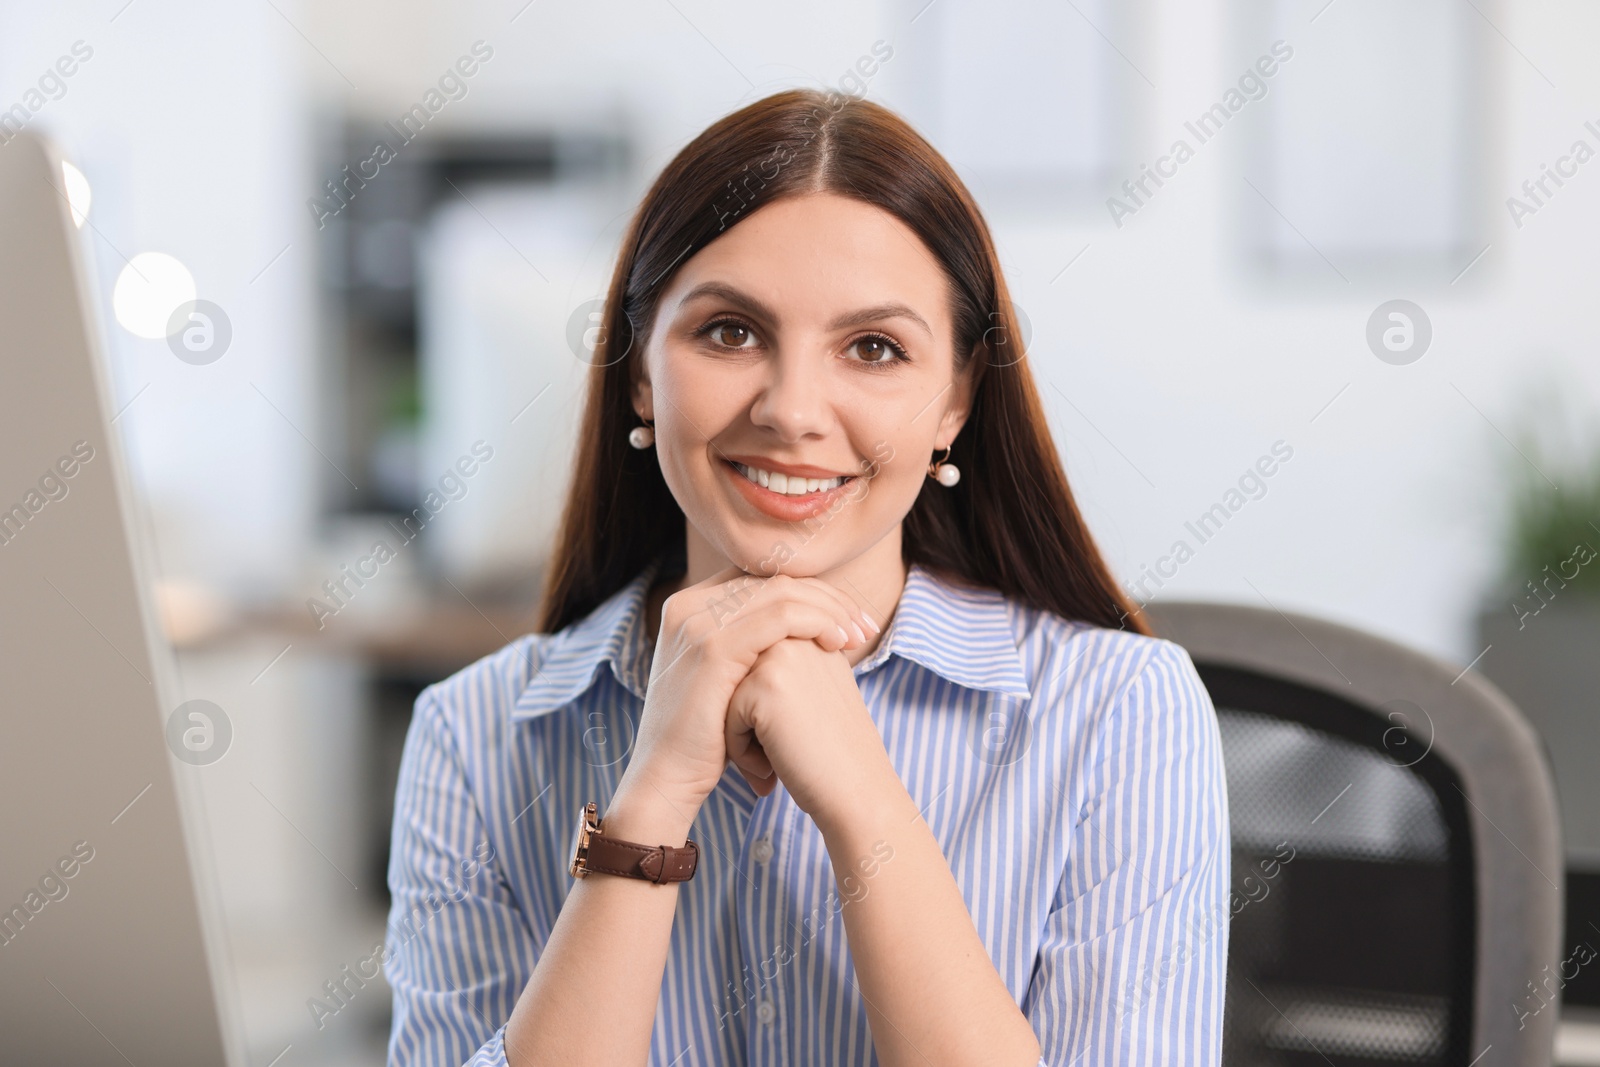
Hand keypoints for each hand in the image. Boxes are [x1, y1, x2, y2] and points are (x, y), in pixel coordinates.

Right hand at [619, 569, 880, 819]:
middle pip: (776, 580)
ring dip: (831, 609)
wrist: (667, 778)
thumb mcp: (729, 677)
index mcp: (691, 606)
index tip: (850, 618)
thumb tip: (808, 628)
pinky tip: (839, 643)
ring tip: (859, 635)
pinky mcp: (713, 647)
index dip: (813, 593)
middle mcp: (689, 604)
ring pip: (783, 592)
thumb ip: (756, 644)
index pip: (764, 579)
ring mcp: (697, 622)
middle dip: (829, 599)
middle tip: (865, 625)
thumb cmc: (707, 737)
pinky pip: (780, 616)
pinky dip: (818, 623)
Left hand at [723, 636, 897, 833]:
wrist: (858, 791)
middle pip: (738, 678)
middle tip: (790, 747)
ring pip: (728, 696)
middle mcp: (798, 635)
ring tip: (780, 755)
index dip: (767, 711)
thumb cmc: (833, 752)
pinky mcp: (764, 684)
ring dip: (745, 734)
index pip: (755, 668)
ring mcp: (781, 655)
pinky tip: (774, 764)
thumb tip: (739, 670)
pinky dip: (740, 749)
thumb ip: (787, 667)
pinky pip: (726, 717)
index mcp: (812, 632)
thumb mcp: (817, 692)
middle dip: (752, 719)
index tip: (799, 735)